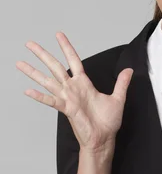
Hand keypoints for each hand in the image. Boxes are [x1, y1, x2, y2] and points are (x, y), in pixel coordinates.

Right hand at [16, 32, 133, 149]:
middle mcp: (73, 88)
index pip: (73, 60)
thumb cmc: (108, 122)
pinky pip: (51, 101)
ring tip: (20, 63)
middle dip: (43, 54)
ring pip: (48, 81)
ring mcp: (68, 98)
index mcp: (84, 84)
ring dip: (34, 72)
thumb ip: (121, 83)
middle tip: (29, 43)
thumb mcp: (118, 98)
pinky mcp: (67, 109)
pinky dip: (40, 96)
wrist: (104, 139)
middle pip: (55, 66)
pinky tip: (28, 90)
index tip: (59, 35)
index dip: (66, 47)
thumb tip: (129, 70)